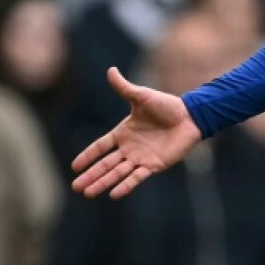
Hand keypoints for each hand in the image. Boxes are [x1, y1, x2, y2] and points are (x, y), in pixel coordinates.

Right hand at [71, 67, 202, 198]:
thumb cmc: (167, 105)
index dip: (88, 156)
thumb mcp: (142, 96)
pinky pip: (136, 177)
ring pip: (117, 173)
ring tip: (88, 193)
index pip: (100, 146)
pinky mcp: (154, 165)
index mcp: (124, 132)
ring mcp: (141, 157)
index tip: (74, 166)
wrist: (190, 116)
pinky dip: (125, 185)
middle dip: (90, 175)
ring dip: (102, 183)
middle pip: (105, 164)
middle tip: (75, 188)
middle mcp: (130, 148)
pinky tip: (113, 194)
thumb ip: (124, 87)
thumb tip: (110, 69)